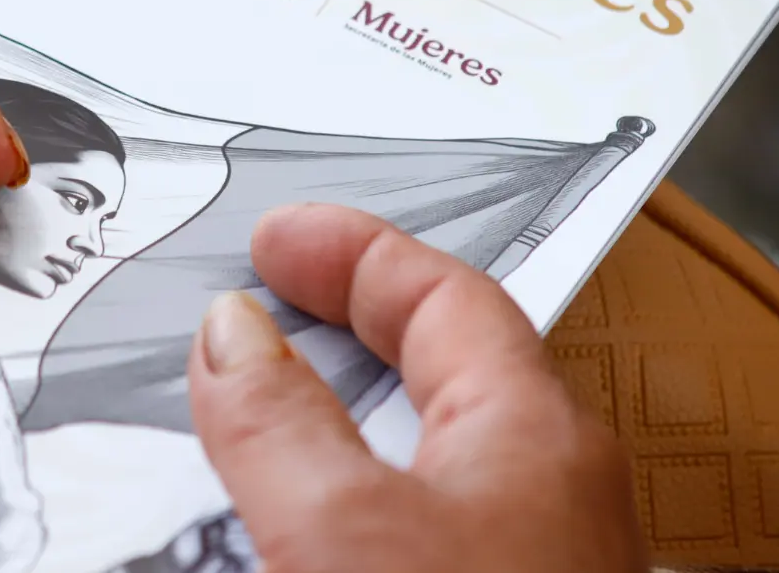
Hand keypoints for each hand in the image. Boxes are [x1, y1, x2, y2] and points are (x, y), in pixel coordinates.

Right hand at [187, 205, 646, 572]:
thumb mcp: (344, 529)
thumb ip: (279, 423)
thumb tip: (231, 331)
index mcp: (534, 434)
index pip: (444, 294)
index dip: (352, 252)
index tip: (276, 237)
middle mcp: (547, 489)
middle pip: (443, 360)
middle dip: (346, 321)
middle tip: (265, 299)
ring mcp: (529, 554)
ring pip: (426, 448)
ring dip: (342, 416)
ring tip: (263, 408)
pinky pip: (416, 517)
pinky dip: (349, 491)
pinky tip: (301, 523)